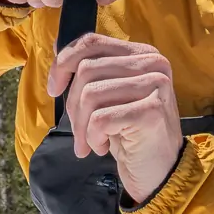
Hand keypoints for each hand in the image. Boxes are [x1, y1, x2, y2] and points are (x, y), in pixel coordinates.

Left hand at [47, 33, 182, 202]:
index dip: (63, 63)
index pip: (92, 42)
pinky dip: (93, 138)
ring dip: (82, 127)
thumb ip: (89, 69)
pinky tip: (103, 147)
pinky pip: (100, 119)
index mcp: (141, 54)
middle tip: (80, 131)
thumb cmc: (129, 133)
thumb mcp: (107, 97)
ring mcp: (156, 85)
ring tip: (92, 142)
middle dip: (72, 106)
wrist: (159, 171)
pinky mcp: (152, 111)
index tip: (53, 89)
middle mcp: (153, 63)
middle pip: (86, 70)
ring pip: (90, 95)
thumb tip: (56, 44)